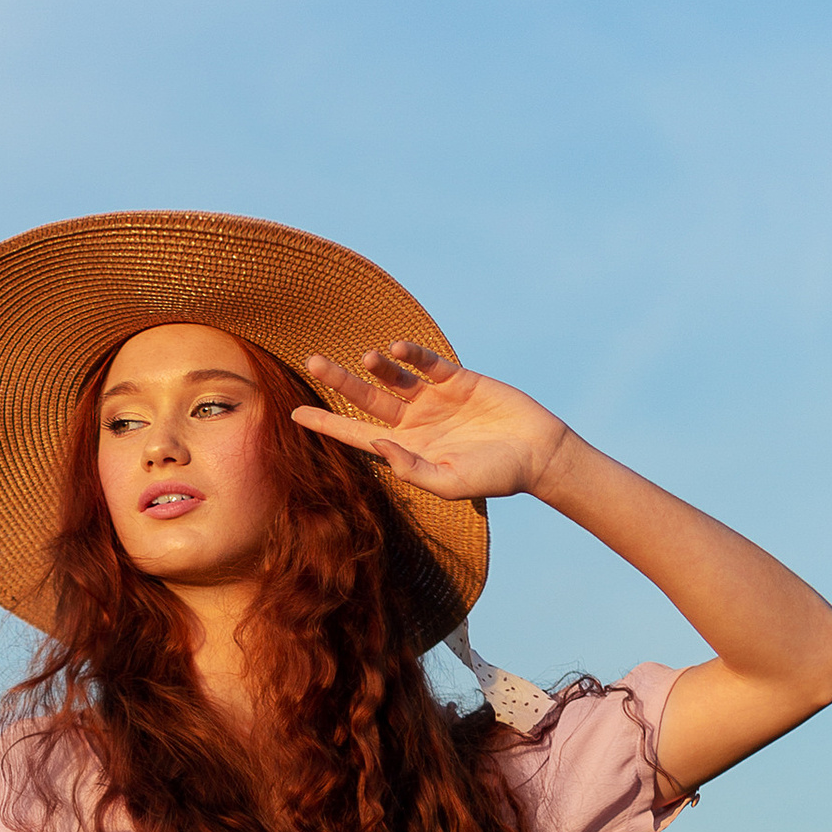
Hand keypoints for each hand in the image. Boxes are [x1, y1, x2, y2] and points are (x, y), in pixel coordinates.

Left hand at [291, 339, 569, 503]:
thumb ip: (412, 468)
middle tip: (314, 361)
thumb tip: (377, 444)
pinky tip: (399, 348)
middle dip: (340, 382)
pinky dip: (413, 355)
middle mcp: (414, 422)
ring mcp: (435, 399)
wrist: (537, 454)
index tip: (294, 414)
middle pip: (366, 400)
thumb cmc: (495, 476)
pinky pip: (428, 363)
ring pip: (393, 378)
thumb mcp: (449, 483)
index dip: (326, 424)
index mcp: (406, 449)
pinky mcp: (458, 379)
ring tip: (367, 358)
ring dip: (377, 366)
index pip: (356, 435)